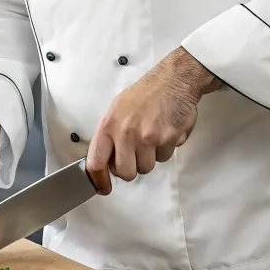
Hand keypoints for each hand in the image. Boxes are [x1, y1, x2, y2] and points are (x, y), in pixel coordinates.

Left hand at [86, 48, 219, 193]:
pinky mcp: (168, 139)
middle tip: (136, 153)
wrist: (173, 81)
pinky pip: (165, 157)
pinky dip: (166, 147)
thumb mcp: (117, 109)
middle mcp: (126, 133)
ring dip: (151, 156)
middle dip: (132, 167)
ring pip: (147, 167)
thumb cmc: (145, 94)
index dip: (99, 180)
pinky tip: (165, 130)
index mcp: (109, 125)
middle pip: (126, 173)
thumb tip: (105, 160)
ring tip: (152, 135)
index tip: (103, 188)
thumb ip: (110, 135)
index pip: (96, 162)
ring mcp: (148, 137)